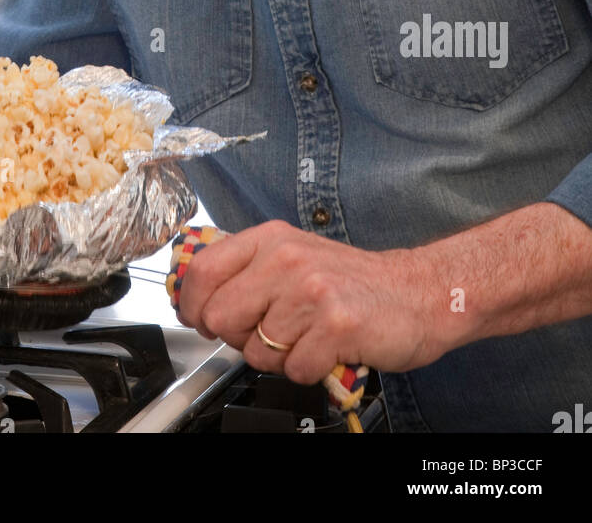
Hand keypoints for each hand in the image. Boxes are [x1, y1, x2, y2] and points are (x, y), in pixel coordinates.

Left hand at [176, 219, 450, 382]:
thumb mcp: (294, 256)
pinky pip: (293, 369)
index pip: (203, 270)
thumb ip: (248, 271)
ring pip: (256, 351)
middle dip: (239, 337)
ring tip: (308, 337)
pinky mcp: (335, 324)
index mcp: (271, 239)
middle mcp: (287, 259)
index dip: (192, 304)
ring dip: (279, 357)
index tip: (198, 319)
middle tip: (270, 334)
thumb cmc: (352, 282)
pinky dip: (309, 370)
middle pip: (220, 317)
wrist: (418, 293)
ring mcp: (311, 290)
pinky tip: (327, 349)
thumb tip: (195, 297)